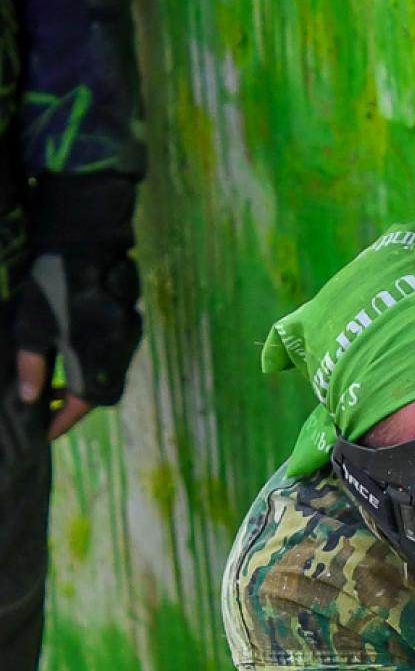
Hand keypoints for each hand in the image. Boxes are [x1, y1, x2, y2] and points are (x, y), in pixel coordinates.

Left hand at [13, 175, 142, 440]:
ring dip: (85, 381)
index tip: (45, 430)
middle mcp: (116, 360)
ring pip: (108, 375)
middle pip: (100, 396)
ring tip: (60, 375)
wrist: (89, 240)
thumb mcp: (32, 327)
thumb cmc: (56, 286)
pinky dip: (94, 361)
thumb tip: (29, 397)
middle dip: (77, 404)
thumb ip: (31, 367)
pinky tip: (76, 349)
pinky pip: (113, 354)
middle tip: (52, 401)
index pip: (79, 408)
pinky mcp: (129, 322)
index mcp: (93, 367)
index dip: (61, 421)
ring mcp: (127, 341)